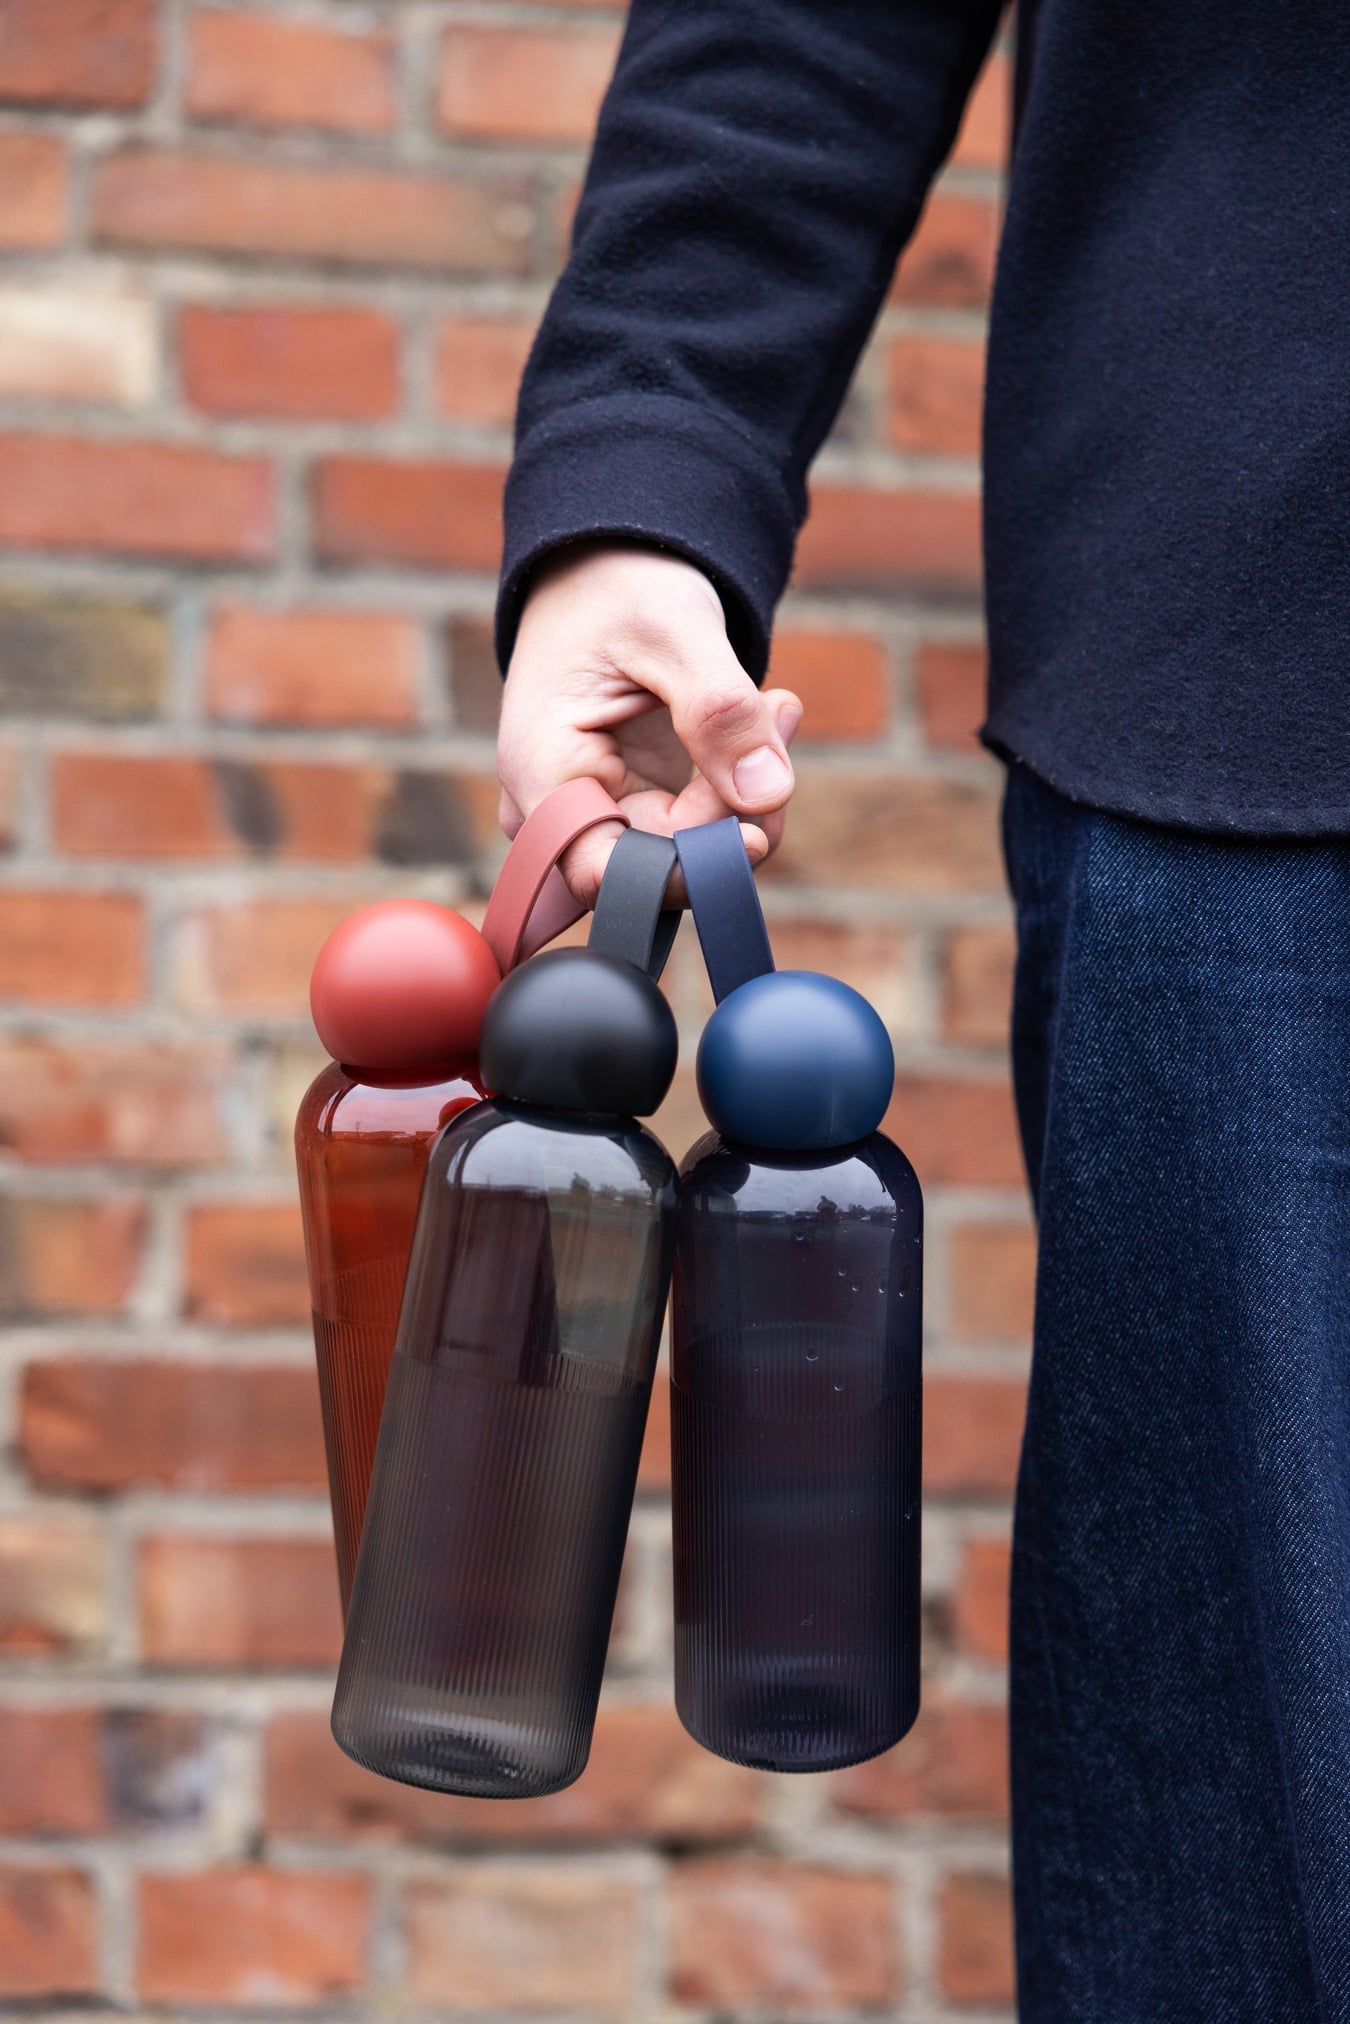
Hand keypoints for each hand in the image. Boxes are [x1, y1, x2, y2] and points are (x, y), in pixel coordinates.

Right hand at [498, 543, 801, 905]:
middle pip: (662, 867)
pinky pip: (700, 831)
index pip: (608, 872)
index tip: (754, 834)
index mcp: (546, 774)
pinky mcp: (640, 809)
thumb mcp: (673, 630)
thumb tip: (769, 794)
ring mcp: (603, 816)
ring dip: (748, 796)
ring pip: (691, 854)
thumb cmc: (618, 589)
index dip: (684, 871)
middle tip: (777, 715)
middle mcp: (565, 813)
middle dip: (734, 813)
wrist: (605, 572)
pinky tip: (761, 720)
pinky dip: (742, 788)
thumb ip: (718, 709)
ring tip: (772, 706)